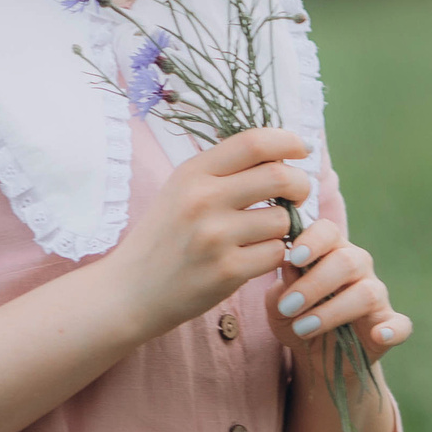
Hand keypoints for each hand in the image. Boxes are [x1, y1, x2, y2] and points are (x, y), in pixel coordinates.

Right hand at [102, 127, 311, 338]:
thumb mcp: (181, 190)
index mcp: (192, 172)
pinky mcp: (226, 271)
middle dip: (300, 184)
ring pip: (283, 219)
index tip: (301, 150)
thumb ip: (223, 170)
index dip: (287, 141)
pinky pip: (276, 253)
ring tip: (265, 233)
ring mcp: (215, 236)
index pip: (253, 142)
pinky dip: (274, 254)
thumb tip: (279, 154)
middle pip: (279, 176)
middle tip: (297, 195)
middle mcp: (202, 199)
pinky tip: (255, 256)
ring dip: (285, 226)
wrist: (130, 291)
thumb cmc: (164, 237)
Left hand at [264, 213, 409, 361]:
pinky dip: (392, 330)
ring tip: (303, 328)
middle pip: (346, 261)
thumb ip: (279, 290)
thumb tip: (288, 268)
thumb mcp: (277, 308)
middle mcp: (358, 267)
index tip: (294, 258)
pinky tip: (378, 335)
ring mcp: (377, 295)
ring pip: (366, 293)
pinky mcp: (390, 326)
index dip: (312, 241)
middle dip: (314, 284)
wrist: (314, 358)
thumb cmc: (295, 320)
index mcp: (329, 251)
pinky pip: (400, 325)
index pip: (327, 231)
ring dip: (332, 312)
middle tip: (288, 307)